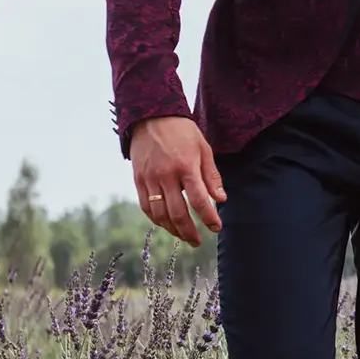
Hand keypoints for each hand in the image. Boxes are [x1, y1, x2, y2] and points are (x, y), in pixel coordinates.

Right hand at [129, 116, 225, 247]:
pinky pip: (146, 207)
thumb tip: (221, 199)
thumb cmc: (182, 132)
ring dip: (173, 230)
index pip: (199, 200)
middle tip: (198, 241)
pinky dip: (156, 220)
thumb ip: (211, 176)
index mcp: (185, 166)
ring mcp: (149, 179)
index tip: (216, 227)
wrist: (151, 117)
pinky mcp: (138, 180)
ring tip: (184, 236)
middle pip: (177, 213)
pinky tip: (167, 224)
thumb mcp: (203, 148)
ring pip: (160, 214)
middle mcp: (166, 175)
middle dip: (189, 231)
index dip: (208, 217)